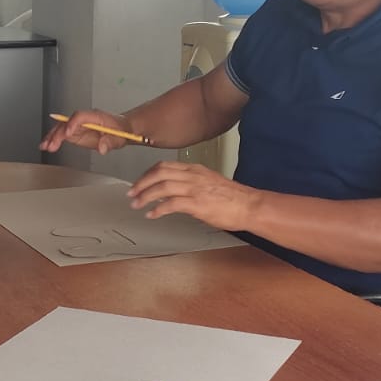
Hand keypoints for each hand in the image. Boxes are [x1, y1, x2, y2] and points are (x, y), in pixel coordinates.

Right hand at [41, 109, 135, 155]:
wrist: (121, 130)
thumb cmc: (120, 131)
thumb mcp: (120, 137)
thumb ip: (110, 142)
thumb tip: (102, 148)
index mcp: (95, 116)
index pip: (80, 116)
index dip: (72, 123)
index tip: (67, 134)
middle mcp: (84, 119)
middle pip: (67, 122)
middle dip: (58, 133)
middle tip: (52, 144)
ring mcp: (78, 125)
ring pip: (61, 128)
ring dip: (52, 137)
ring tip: (45, 146)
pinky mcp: (75, 132)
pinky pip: (62, 134)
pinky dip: (53, 139)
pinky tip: (46, 145)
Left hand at [127, 161, 259, 232]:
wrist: (249, 205)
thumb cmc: (233, 198)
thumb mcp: (209, 184)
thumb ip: (191, 185)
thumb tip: (175, 194)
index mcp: (195, 170)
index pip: (165, 166)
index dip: (148, 174)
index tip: (139, 183)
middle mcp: (193, 176)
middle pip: (159, 173)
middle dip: (141, 183)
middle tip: (132, 193)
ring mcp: (194, 189)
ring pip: (162, 186)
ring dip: (146, 196)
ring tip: (137, 204)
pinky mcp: (197, 203)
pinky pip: (171, 203)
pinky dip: (158, 209)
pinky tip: (152, 214)